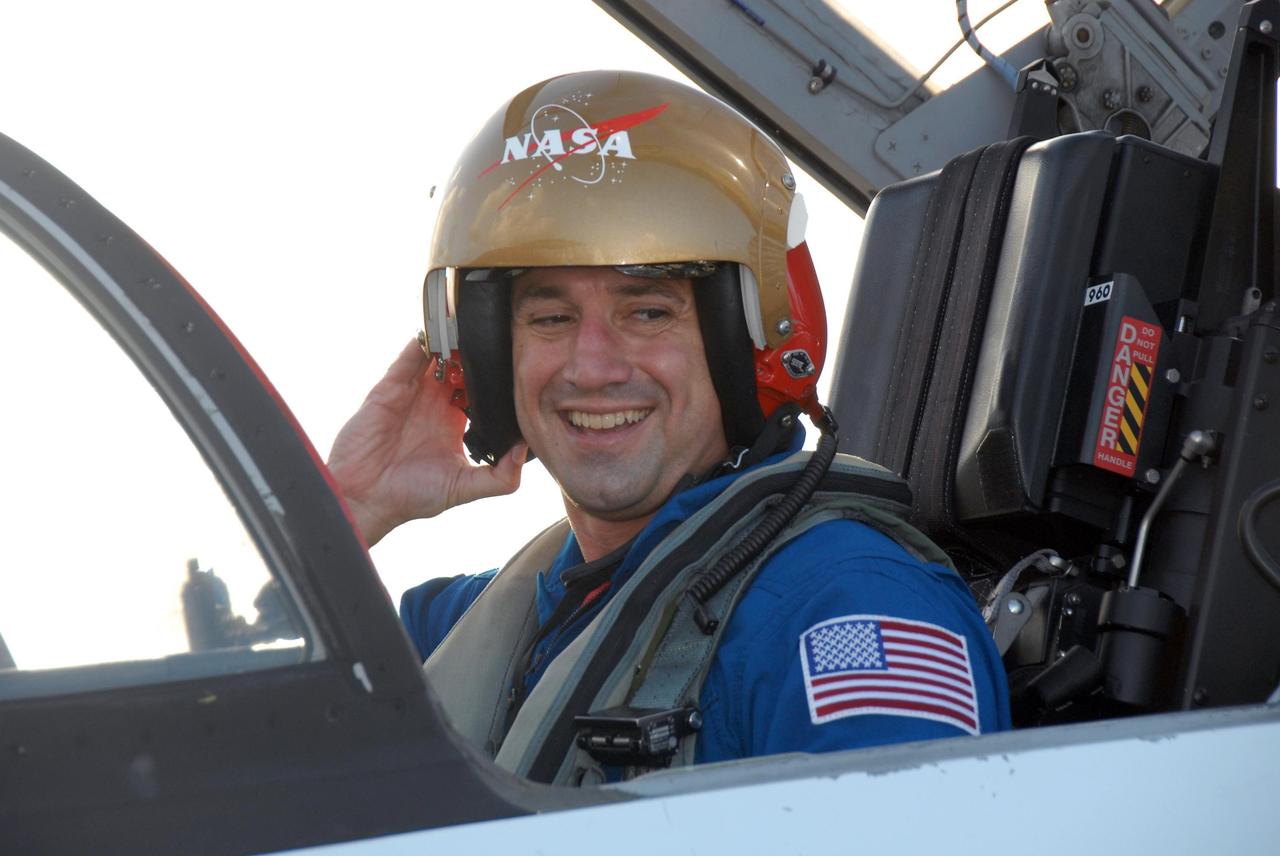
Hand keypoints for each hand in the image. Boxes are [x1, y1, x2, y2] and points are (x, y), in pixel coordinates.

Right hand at [327, 339, 526, 545]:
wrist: (365, 498)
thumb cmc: (411, 496)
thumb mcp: (464, 488)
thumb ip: (499, 477)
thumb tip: (525, 451)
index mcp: (454, 423)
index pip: (480, 391)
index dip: (494, 380)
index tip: (514, 368)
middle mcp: (434, 405)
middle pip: (461, 368)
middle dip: (477, 356)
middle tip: (498, 342)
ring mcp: (412, 393)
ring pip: (437, 357)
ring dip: (453, 343)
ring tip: (473, 330)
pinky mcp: (390, 388)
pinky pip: (409, 358)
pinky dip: (423, 342)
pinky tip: (439, 332)